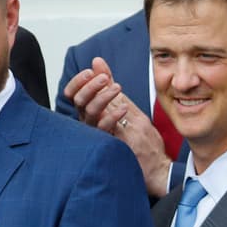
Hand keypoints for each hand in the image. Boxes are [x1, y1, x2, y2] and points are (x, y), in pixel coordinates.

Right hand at [64, 57, 171, 196]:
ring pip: (89, 114)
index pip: (73, 94)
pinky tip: (124, 109)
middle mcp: (90, 124)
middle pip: (78, 102)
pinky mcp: (108, 146)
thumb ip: (108, 83)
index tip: (91, 70)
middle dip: (90, 86)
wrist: (153, 165)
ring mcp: (97, 136)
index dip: (78, 81)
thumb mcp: (123, 102)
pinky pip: (103, 129)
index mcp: (90, 112)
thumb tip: (97, 61)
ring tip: (118, 88)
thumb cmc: (137, 136)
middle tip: (105, 78)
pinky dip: (113, 116)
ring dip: (102, 97)